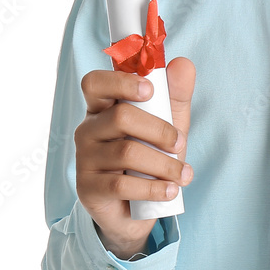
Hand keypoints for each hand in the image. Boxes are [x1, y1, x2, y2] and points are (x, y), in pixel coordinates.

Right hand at [74, 57, 195, 258]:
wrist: (140, 206)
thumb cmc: (152, 154)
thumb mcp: (169, 122)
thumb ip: (176, 93)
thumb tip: (183, 63)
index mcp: (103, 106)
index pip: (95, 82)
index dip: (120, 81)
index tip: (150, 90)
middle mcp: (88, 129)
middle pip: (120, 117)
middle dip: (159, 130)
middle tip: (180, 143)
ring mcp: (84, 159)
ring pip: (126, 152)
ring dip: (163, 164)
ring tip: (184, 174)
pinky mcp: (87, 188)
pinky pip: (121, 185)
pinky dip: (153, 188)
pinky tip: (170, 190)